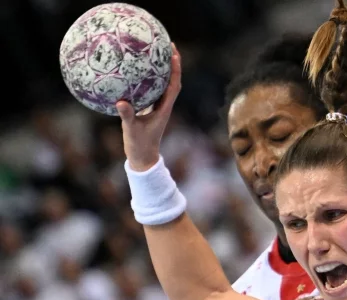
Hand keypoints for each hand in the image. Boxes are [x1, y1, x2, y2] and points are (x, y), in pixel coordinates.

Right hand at [117, 43, 181, 170]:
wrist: (143, 158)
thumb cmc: (139, 145)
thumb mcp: (131, 130)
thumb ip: (127, 116)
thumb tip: (121, 103)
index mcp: (164, 109)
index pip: (174, 86)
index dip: (175, 70)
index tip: (174, 53)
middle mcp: (164, 106)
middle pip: (172, 81)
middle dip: (172, 64)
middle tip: (168, 45)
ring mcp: (158, 107)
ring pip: (164, 85)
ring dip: (163, 69)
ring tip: (157, 52)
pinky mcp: (151, 110)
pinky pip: (153, 90)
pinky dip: (150, 79)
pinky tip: (140, 71)